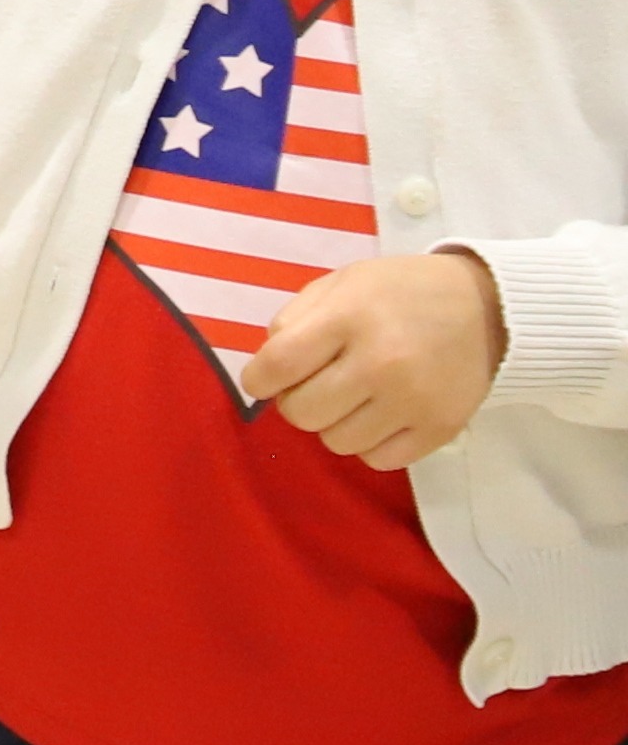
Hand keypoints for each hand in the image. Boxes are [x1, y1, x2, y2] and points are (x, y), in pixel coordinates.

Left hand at [251, 246, 505, 472]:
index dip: (258, 379)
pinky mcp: (441, 428)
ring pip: (337, 442)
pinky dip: (370, 443)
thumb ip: (294, 321)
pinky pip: (379, 459)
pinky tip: (381, 415)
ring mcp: (414, 400)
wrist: (487, 307)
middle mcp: (381, 363)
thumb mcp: (341, 284)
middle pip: (302, 413)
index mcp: (349, 318)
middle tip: (316, 384)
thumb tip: (267, 369)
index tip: (265, 379)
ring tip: (354, 397)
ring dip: (334, 423)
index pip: (277, 366)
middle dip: (296, 401)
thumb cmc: (399, 293)